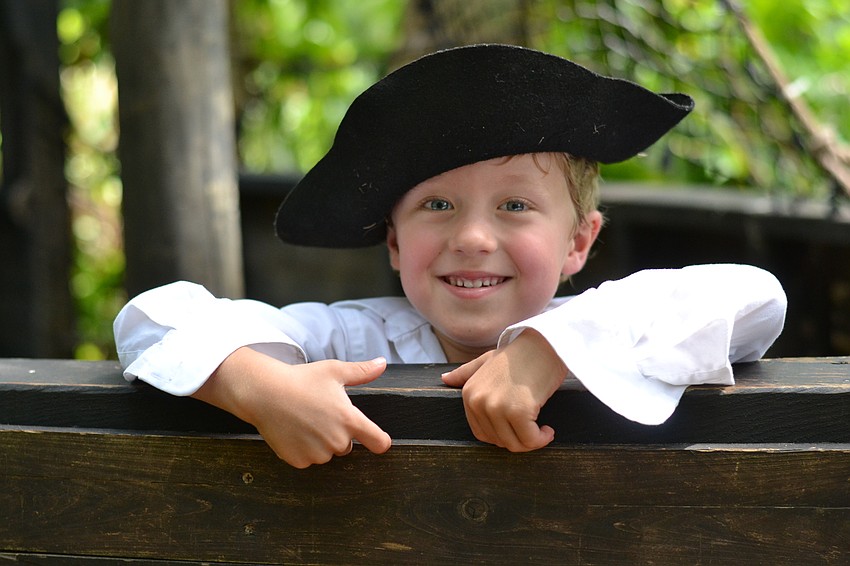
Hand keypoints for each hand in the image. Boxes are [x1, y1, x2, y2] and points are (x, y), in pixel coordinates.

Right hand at [194, 348, 391, 467]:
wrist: (265, 393)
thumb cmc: (302, 379)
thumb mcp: (334, 371)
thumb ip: (362, 371)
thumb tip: (382, 363)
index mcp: (349, 420)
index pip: (378, 442)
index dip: (380, 441)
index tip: (378, 440)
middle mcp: (336, 441)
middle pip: (347, 446)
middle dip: (338, 434)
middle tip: (320, 415)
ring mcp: (317, 454)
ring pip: (327, 454)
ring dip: (320, 443)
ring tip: (305, 421)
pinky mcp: (299, 461)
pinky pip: (308, 459)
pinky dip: (303, 449)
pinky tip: (294, 431)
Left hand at [441, 329, 566, 451]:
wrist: (543, 344)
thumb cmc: (519, 354)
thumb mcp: (487, 361)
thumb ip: (465, 373)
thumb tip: (445, 379)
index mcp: (469, 393)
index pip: (482, 433)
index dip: (503, 436)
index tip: (519, 428)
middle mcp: (478, 402)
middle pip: (499, 441)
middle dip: (519, 440)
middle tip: (534, 428)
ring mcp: (496, 407)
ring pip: (514, 444)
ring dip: (532, 442)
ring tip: (542, 429)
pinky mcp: (518, 411)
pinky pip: (530, 440)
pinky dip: (542, 439)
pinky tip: (548, 429)